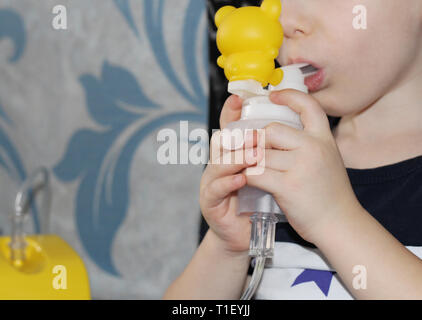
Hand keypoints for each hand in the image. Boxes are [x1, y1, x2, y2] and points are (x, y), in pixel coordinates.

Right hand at [200, 95, 260, 254]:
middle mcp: (219, 164)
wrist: (245, 234)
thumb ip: (270, 153)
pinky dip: (228, 182)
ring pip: (219, 163)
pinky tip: (241, 179)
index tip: (240, 97)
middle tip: (252, 129)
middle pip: (221, 142)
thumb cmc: (258, 202)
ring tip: (253, 154)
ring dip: (236, 157)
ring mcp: (212, 182)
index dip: (231, 112)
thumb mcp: (267, 174)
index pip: (230, 128)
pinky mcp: (210, 202)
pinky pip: (216, 188)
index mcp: (233, 155)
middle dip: (235, 133)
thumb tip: (291, 128)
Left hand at [243, 89, 362, 243]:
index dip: (289, 96)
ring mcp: (301, 166)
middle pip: (272, 130)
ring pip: (260, 153)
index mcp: (324, 138)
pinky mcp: (288, 186)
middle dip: (256, 140)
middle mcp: (314, 147)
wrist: (339, 224)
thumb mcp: (326, 159)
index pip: (308, 106)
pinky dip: (247, 176)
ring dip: (248, 160)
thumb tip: (274, 132)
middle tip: (249, 150)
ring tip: (244, 166)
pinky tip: (247, 181)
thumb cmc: (329, 193)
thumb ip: (306, 144)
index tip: (273, 95)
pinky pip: (256, 173)